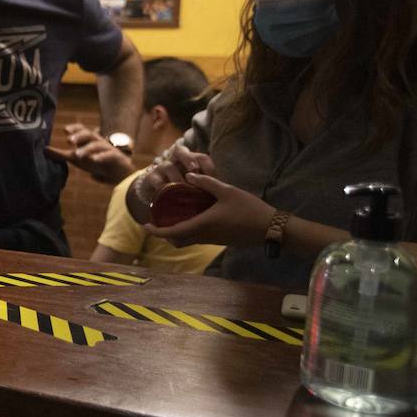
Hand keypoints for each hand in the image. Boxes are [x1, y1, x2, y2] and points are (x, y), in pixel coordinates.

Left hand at [44, 123, 133, 184]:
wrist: (117, 173)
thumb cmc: (95, 162)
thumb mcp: (76, 159)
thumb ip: (61, 154)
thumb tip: (44, 150)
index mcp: (88, 140)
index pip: (82, 130)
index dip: (74, 128)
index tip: (65, 130)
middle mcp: (98, 142)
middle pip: (89, 134)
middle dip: (79, 136)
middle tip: (69, 141)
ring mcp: (107, 149)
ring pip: (97, 145)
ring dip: (86, 149)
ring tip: (76, 154)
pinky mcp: (115, 158)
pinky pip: (108, 155)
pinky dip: (101, 157)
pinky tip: (94, 160)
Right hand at [133, 143, 216, 205]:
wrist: (157, 194)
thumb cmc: (182, 189)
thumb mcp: (195, 186)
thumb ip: (206, 186)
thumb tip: (224, 194)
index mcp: (189, 160)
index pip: (201, 157)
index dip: (208, 166)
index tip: (215, 180)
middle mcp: (174, 160)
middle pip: (180, 151)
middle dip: (188, 159)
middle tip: (194, 169)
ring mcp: (161, 167)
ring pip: (168, 166)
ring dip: (176, 177)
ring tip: (183, 189)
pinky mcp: (150, 178)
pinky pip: (155, 180)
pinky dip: (162, 186)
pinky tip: (168, 195)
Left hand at [145, 171, 272, 247]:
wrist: (272, 229)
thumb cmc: (250, 209)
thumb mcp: (227, 191)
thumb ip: (206, 182)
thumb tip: (187, 176)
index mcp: (203, 224)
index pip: (173, 232)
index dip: (156, 231)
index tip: (145, 225)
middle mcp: (205, 236)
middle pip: (177, 240)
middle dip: (164, 234)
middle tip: (158, 220)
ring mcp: (213, 240)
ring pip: (188, 241)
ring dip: (177, 233)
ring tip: (172, 217)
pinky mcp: (221, 240)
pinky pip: (198, 238)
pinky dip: (189, 231)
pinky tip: (192, 217)